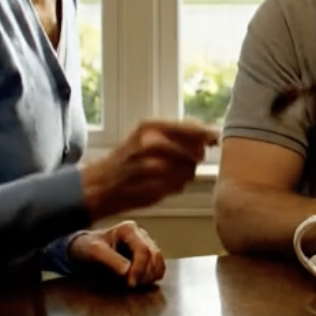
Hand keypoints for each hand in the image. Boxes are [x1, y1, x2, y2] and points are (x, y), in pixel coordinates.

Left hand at [67, 220, 165, 287]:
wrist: (83, 247)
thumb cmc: (87, 246)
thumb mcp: (94, 252)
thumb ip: (111, 260)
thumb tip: (128, 272)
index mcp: (129, 229)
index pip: (143, 250)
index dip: (139, 269)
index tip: (131, 284)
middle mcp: (140, 234)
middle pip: (154, 255)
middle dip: (145, 273)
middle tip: (132, 285)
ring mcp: (145, 243)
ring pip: (159, 260)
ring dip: (151, 275)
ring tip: (135, 283)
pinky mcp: (146, 254)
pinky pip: (157, 265)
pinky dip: (153, 275)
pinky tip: (140, 281)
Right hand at [81, 118, 219, 219]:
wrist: (100, 184)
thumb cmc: (129, 157)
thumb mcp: (148, 134)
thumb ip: (177, 132)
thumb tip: (210, 133)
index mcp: (150, 126)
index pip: (191, 128)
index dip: (207, 135)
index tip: (215, 139)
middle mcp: (150, 144)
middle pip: (194, 152)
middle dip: (195, 157)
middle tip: (187, 158)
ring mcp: (150, 168)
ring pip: (189, 171)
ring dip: (186, 173)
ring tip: (171, 172)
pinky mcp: (151, 188)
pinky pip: (179, 187)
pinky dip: (176, 186)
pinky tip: (163, 183)